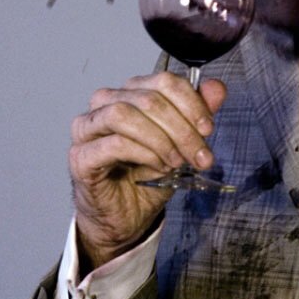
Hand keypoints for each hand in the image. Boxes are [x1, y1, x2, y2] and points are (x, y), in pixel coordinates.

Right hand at [69, 72, 226, 268]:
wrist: (126, 217)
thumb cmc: (147, 178)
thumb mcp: (181, 144)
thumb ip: (196, 115)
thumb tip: (216, 88)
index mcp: (129, 94)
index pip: (164, 81)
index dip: (192, 103)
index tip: (208, 129)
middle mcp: (104, 104)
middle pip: (148, 99)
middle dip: (182, 129)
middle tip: (199, 155)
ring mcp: (87, 129)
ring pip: (124, 114)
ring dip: (161, 140)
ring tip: (176, 162)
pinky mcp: (81, 156)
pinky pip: (114, 144)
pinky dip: (144, 154)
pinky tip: (158, 167)